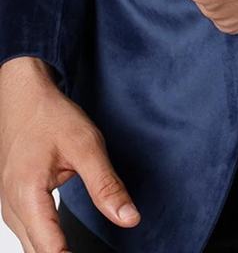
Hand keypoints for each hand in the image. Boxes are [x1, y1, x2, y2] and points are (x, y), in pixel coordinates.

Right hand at [0, 56, 139, 252]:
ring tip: (84, 249)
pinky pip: (29, 235)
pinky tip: (66, 246)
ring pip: (31, 248)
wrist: (23, 97)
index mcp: (27, 194)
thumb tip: (129, 218)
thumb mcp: (86, 145)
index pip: (50, 250)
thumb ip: (106, 185)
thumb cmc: (50, 116)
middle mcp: (12, 207)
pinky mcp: (14, 203)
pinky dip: (47, 244)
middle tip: (96, 252)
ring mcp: (9, 207)